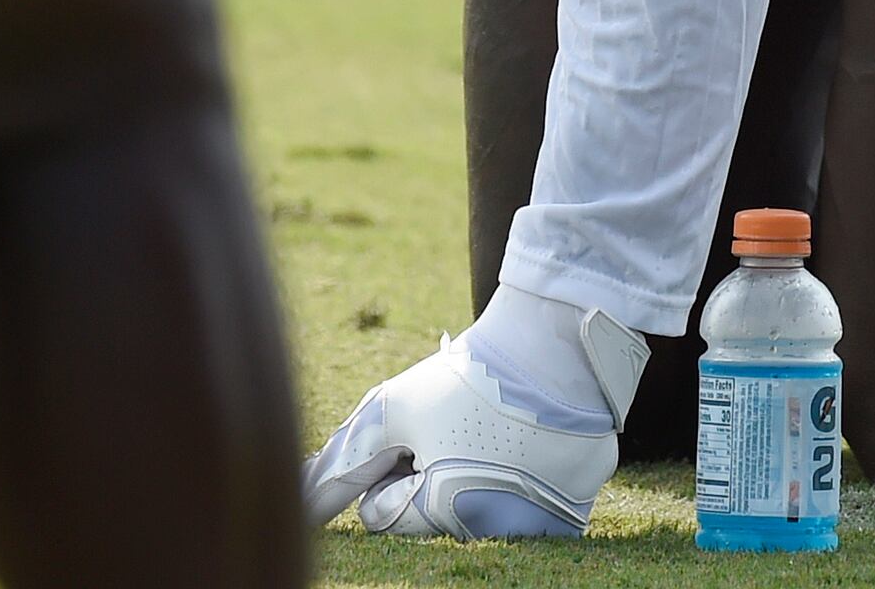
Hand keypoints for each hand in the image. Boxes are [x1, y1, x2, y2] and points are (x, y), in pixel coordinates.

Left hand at [302, 339, 611, 539]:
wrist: (555, 341)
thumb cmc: (465, 377)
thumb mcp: (391, 410)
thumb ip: (340, 466)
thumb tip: (297, 510)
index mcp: (448, 515)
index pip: (382, 515)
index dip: (390, 467)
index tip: (420, 430)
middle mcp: (500, 534)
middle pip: (429, 518)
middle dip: (431, 476)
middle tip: (456, 425)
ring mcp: (545, 524)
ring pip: (474, 511)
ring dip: (472, 476)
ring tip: (491, 428)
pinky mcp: (577, 508)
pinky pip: (525, 502)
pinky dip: (518, 475)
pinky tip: (524, 438)